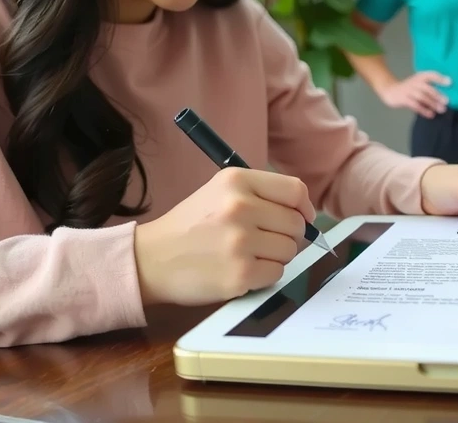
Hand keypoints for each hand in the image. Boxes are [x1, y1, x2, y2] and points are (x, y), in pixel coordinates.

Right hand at [132, 167, 315, 305]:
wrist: (152, 259)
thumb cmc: (190, 225)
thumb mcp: (220, 192)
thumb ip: (261, 194)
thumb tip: (305, 214)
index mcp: (236, 181)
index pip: (295, 190)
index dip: (304, 207)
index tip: (302, 217)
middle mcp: (240, 207)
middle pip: (296, 224)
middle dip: (286, 235)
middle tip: (262, 241)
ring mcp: (240, 242)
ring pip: (289, 250)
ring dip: (275, 256)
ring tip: (247, 254)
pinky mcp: (239, 274)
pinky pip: (276, 274)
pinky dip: (263, 275)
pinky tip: (241, 270)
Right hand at [378, 71, 450, 117]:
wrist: (390, 90)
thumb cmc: (409, 88)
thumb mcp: (418, 83)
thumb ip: (430, 87)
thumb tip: (445, 96)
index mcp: (420, 77)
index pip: (431, 75)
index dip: (440, 78)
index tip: (450, 83)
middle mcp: (414, 82)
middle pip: (427, 88)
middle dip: (437, 95)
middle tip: (446, 102)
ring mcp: (408, 90)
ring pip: (422, 97)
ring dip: (432, 103)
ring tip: (441, 110)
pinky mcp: (403, 99)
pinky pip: (415, 105)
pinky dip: (423, 110)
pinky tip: (430, 114)